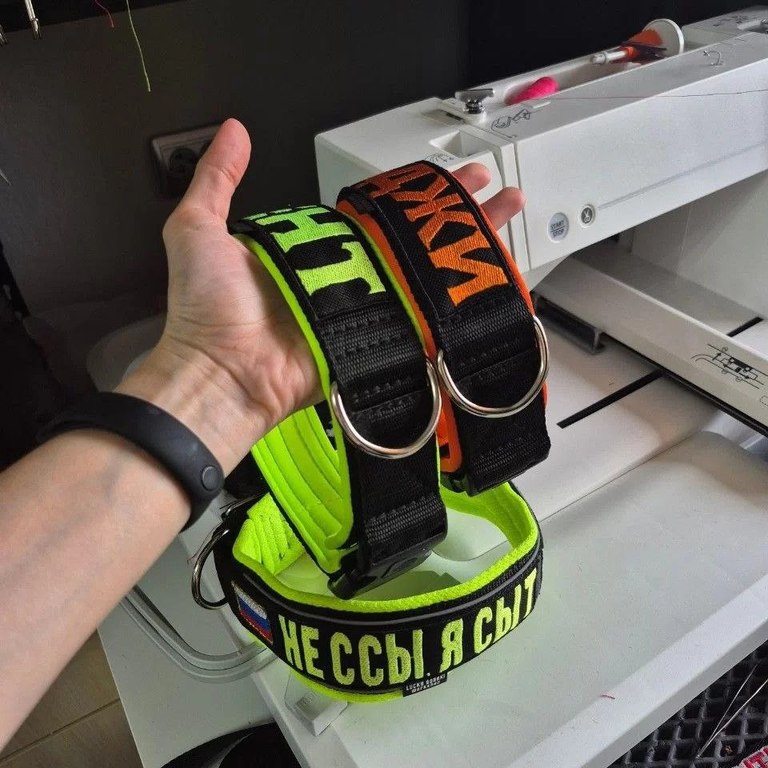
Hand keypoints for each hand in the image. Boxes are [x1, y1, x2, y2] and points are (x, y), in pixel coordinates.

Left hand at [121, 119, 525, 472]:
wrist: (220, 372)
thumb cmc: (205, 310)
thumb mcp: (198, 229)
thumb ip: (217, 179)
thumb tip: (234, 132)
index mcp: (315, 249)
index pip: (377, 213)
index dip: (413, 194)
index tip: (442, 176)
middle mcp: (346, 278)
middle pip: (412, 240)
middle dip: (455, 213)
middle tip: (493, 190)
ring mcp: (365, 309)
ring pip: (425, 274)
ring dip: (467, 248)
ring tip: (505, 220)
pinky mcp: (376, 340)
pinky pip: (421, 318)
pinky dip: (455, 302)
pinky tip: (491, 279)